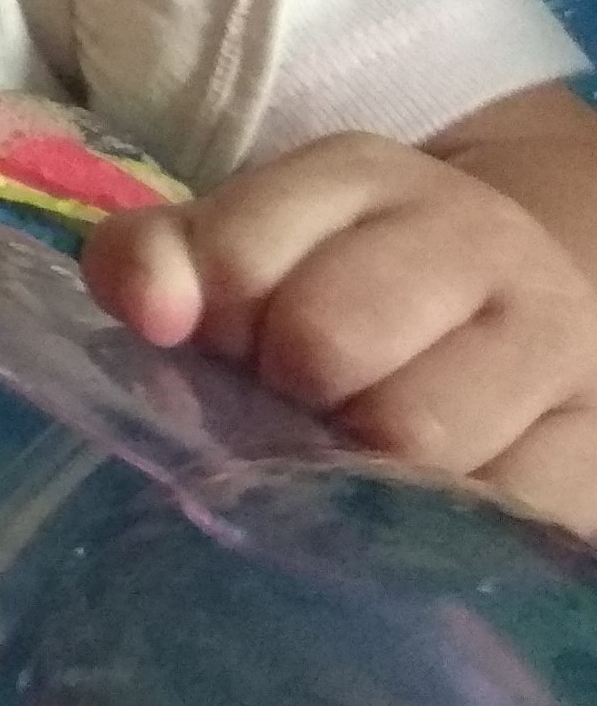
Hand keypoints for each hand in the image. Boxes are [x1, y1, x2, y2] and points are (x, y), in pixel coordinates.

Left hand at [85, 130, 596, 528]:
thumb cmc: (330, 293)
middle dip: (286, 394)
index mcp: (362, 179)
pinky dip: (441, 526)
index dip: (209, 325)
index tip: (226, 345)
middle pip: (326, 340)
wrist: (501, 317)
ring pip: (416, 433)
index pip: (235, 257)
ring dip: (359, 468)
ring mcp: (555, 336)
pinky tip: (423, 504)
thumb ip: (152, 262)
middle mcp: (477, 238)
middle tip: (297, 407)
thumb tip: (150, 310)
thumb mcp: (233, 251)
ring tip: (360, 452)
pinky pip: (502, 506)